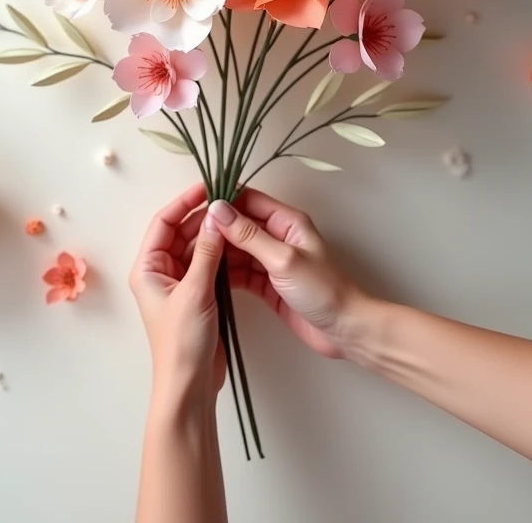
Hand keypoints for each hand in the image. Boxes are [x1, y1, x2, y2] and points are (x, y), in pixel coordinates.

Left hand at [130, 183, 225, 400]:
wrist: (189, 386)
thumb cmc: (182, 343)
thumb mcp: (196, 291)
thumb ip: (207, 252)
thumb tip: (216, 215)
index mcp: (147, 267)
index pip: (163, 222)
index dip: (185, 202)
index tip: (209, 186)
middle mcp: (160, 271)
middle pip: (181, 232)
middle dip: (204, 216)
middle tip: (231, 200)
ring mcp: (179, 283)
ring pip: (197, 247)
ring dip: (215, 234)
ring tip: (238, 219)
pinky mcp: (197, 295)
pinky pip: (208, 264)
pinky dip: (221, 253)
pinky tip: (239, 245)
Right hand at [208, 189, 369, 359]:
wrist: (343, 330)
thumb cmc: (323, 290)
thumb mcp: (283, 259)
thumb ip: (249, 235)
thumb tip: (218, 209)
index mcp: (287, 222)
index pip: (249, 201)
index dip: (223, 202)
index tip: (196, 207)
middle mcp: (279, 237)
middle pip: (240, 226)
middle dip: (216, 230)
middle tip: (188, 238)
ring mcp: (273, 261)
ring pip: (238, 250)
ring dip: (218, 253)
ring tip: (192, 258)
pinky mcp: (268, 283)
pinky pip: (242, 272)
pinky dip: (226, 273)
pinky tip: (208, 277)